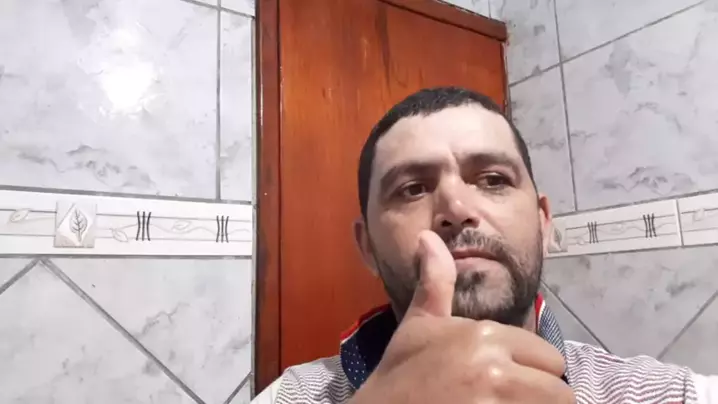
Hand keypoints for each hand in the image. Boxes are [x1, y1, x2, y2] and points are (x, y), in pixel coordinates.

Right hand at [350, 231, 574, 403]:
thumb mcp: (419, 322)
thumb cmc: (401, 370)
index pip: (549, 358)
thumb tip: (429, 236)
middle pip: (558, 390)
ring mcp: (495, 402)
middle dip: (538, 395)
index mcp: (485, 335)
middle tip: (507, 398)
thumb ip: (436, 281)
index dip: (531, 370)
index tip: (503, 379)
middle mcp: (495, 368)